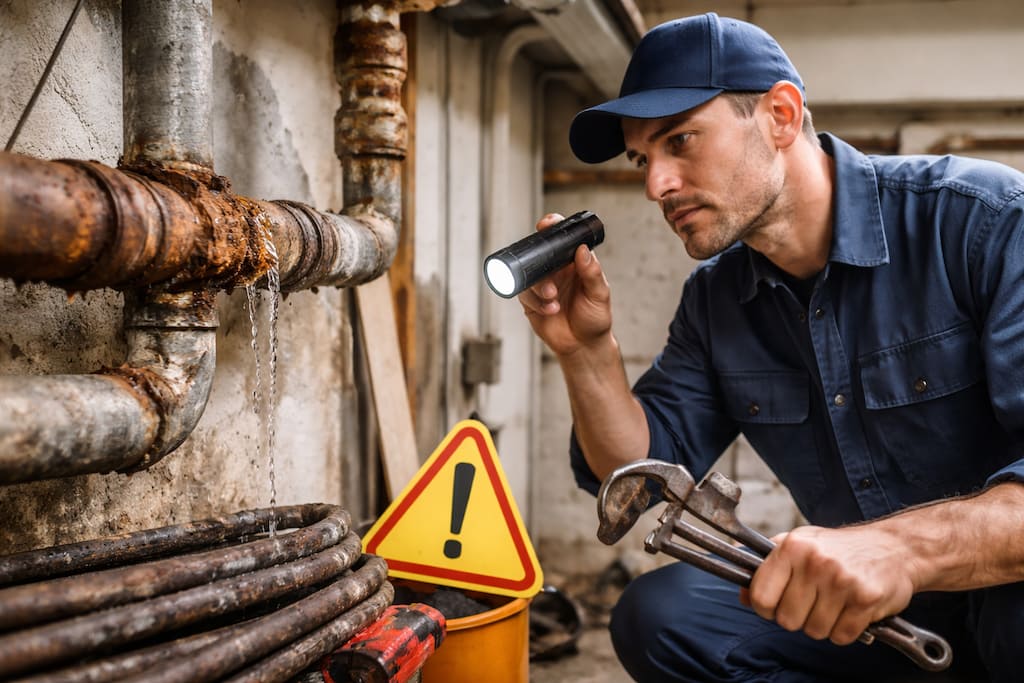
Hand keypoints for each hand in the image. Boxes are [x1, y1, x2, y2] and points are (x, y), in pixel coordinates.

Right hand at [518, 213, 611, 357]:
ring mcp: (542, 286)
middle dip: (538, 259)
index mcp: (573, 263)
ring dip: (539, 286)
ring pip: (530, 276)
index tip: (547, 225)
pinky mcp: (531, 302)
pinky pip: (524, 294)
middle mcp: (556, 271)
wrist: (583, 346)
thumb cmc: (595, 319)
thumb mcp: (600, 295)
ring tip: (553, 299)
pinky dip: (536, 301)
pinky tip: (550, 309)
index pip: (562, 240)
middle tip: (548, 273)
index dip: (552, 229)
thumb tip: (583, 250)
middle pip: (540, 255)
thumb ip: (592, 273)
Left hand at [740, 524, 915, 645]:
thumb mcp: (799, 545)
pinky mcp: (866, 598)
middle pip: (787, 620)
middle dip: (797, 617)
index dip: (765, 608)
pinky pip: (841, 636)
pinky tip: (850, 610)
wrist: (894, 547)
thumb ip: (767, 567)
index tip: (776, 604)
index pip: (761, 596)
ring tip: (834, 603)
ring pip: (814, 631)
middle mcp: (814, 562)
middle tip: (812, 602)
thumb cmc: (840, 548)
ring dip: (823, 625)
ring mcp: (841, 580)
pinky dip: (844, 631)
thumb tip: (742, 594)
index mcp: (792, 547)